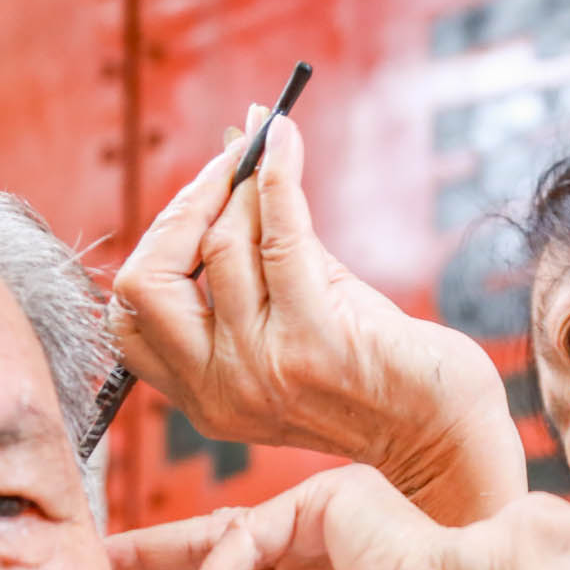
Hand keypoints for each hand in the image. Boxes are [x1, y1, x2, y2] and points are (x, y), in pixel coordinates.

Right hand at [111, 113, 523, 514]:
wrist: (438, 429)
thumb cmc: (373, 371)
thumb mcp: (291, 327)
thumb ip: (253, 263)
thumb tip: (237, 156)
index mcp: (202, 396)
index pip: (132, 313)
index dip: (157, 242)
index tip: (199, 194)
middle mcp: (220, 388)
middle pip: (149, 280)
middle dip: (185, 207)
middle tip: (229, 163)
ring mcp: (262, 368)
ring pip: (220, 248)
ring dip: (244, 183)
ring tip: (270, 147)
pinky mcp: (315, 340)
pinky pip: (278, 238)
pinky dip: (276, 177)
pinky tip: (283, 140)